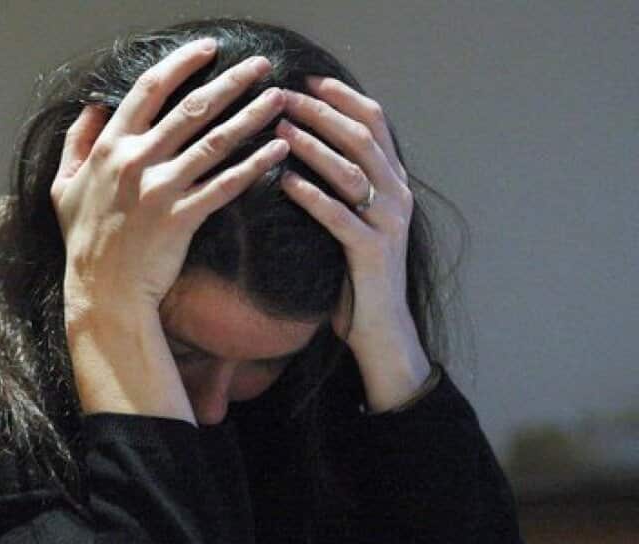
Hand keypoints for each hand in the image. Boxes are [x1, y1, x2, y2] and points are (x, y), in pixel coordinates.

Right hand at [52, 38, 288, 317]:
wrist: (102, 292)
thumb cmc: (83, 240)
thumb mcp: (62, 187)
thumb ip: (76, 143)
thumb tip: (91, 107)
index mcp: (109, 147)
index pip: (149, 90)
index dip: (181, 63)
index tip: (208, 49)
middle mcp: (136, 161)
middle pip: (192, 108)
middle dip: (231, 81)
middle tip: (260, 64)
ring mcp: (160, 189)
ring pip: (215, 141)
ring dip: (251, 115)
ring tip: (279, 98)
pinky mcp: (182, 218)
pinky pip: (226, 185)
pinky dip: (254, 166)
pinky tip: (278, 151)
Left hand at [275, 78, 431, 411]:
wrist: (380, 330)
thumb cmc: (356, 277)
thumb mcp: (351, 222)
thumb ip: (339, 189)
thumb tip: (299, 153)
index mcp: (393, 183)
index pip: (374, 124)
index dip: (343, 98)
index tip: (309, 80)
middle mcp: (396, 196)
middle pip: (361, 138)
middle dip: (322, 113)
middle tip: (284, 97)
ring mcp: (388, 223)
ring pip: (351, 171)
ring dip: (313, 146)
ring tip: (279, 129)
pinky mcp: (372, 252)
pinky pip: (339, 215)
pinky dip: (312, 195)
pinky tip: (285, 181)